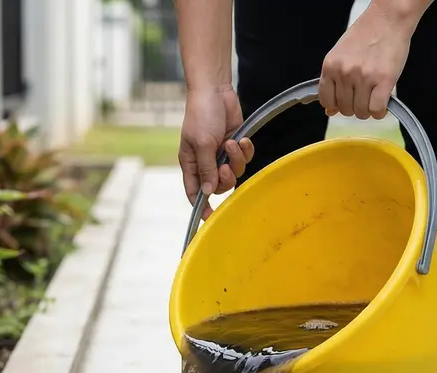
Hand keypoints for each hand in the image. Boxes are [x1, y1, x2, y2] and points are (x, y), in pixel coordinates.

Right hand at [179, 85, 254, 219]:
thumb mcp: (202, 143)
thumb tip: (208, 192)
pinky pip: (245, 158)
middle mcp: (206, 162)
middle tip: (225, 165)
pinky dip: (246, 151)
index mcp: (191, 163)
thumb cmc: (201, 114)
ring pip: (235, 172)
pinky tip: (242, 140)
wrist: (215, 91)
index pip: (194, 191)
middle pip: (219, 185)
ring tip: (232, 143)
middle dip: (225, 177)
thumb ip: (206, 168)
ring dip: (236, 160)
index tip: (210, 217)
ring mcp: (221, 154)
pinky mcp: (236, 145)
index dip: (202, 205)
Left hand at [319, 3, 417, 119]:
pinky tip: (382, 102)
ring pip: (361, 112)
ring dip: (368, 109)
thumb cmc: (365, 35)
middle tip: (364, 94)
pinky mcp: (384, 80)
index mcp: (330, 66)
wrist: (388, 19)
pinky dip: (380, 111)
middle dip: (355, 107)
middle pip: (345, 109)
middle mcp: (345, 72)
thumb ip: (333, 82)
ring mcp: (364, 77)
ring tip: (374, 95)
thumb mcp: (341, 55)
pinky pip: (377, 109)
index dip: (337, 105)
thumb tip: (330, 111)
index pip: (326, 101)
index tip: (346, 100)